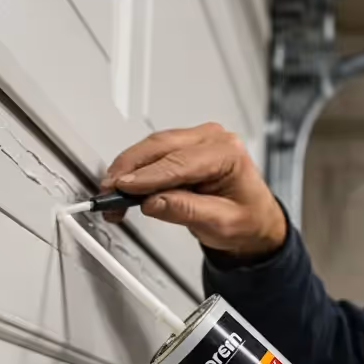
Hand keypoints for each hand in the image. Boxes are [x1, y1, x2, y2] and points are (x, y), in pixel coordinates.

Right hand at [102, 123, 285, 257]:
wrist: (255, 219)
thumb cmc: (247, 218)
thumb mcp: (221, 223)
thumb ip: (187, 211)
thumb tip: (153, 202)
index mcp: (228, 153)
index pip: (180, 162)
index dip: (147, 176)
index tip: (122, 188)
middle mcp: (213, 139)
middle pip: (161, 147)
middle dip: (129, 170)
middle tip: (108, 193)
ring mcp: (198, 139)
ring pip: (153, 147)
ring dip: (128, 170)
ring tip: (112, 196)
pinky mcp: (184, 147)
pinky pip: (154, 153)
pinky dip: (136, 169)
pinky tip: (124, 186)